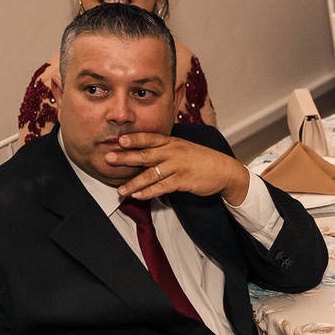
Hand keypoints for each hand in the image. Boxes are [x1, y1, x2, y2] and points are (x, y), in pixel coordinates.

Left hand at [109, 133, 250, 204]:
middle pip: (145, 154)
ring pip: (151, 174)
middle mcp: (174, 152)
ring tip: (120, 190)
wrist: (225, 170)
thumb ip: (166, 147)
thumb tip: (144, 149)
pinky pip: (162, 187)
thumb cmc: (203, 159)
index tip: (119, 140)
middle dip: (125, 158)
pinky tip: (138, 196)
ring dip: (133, 183)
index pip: (150, 138)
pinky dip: (149, 192)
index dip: (134, 139)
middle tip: (108, 159)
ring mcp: (178, 167)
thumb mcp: (185, 147)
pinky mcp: (183, 181)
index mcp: (173, 142)